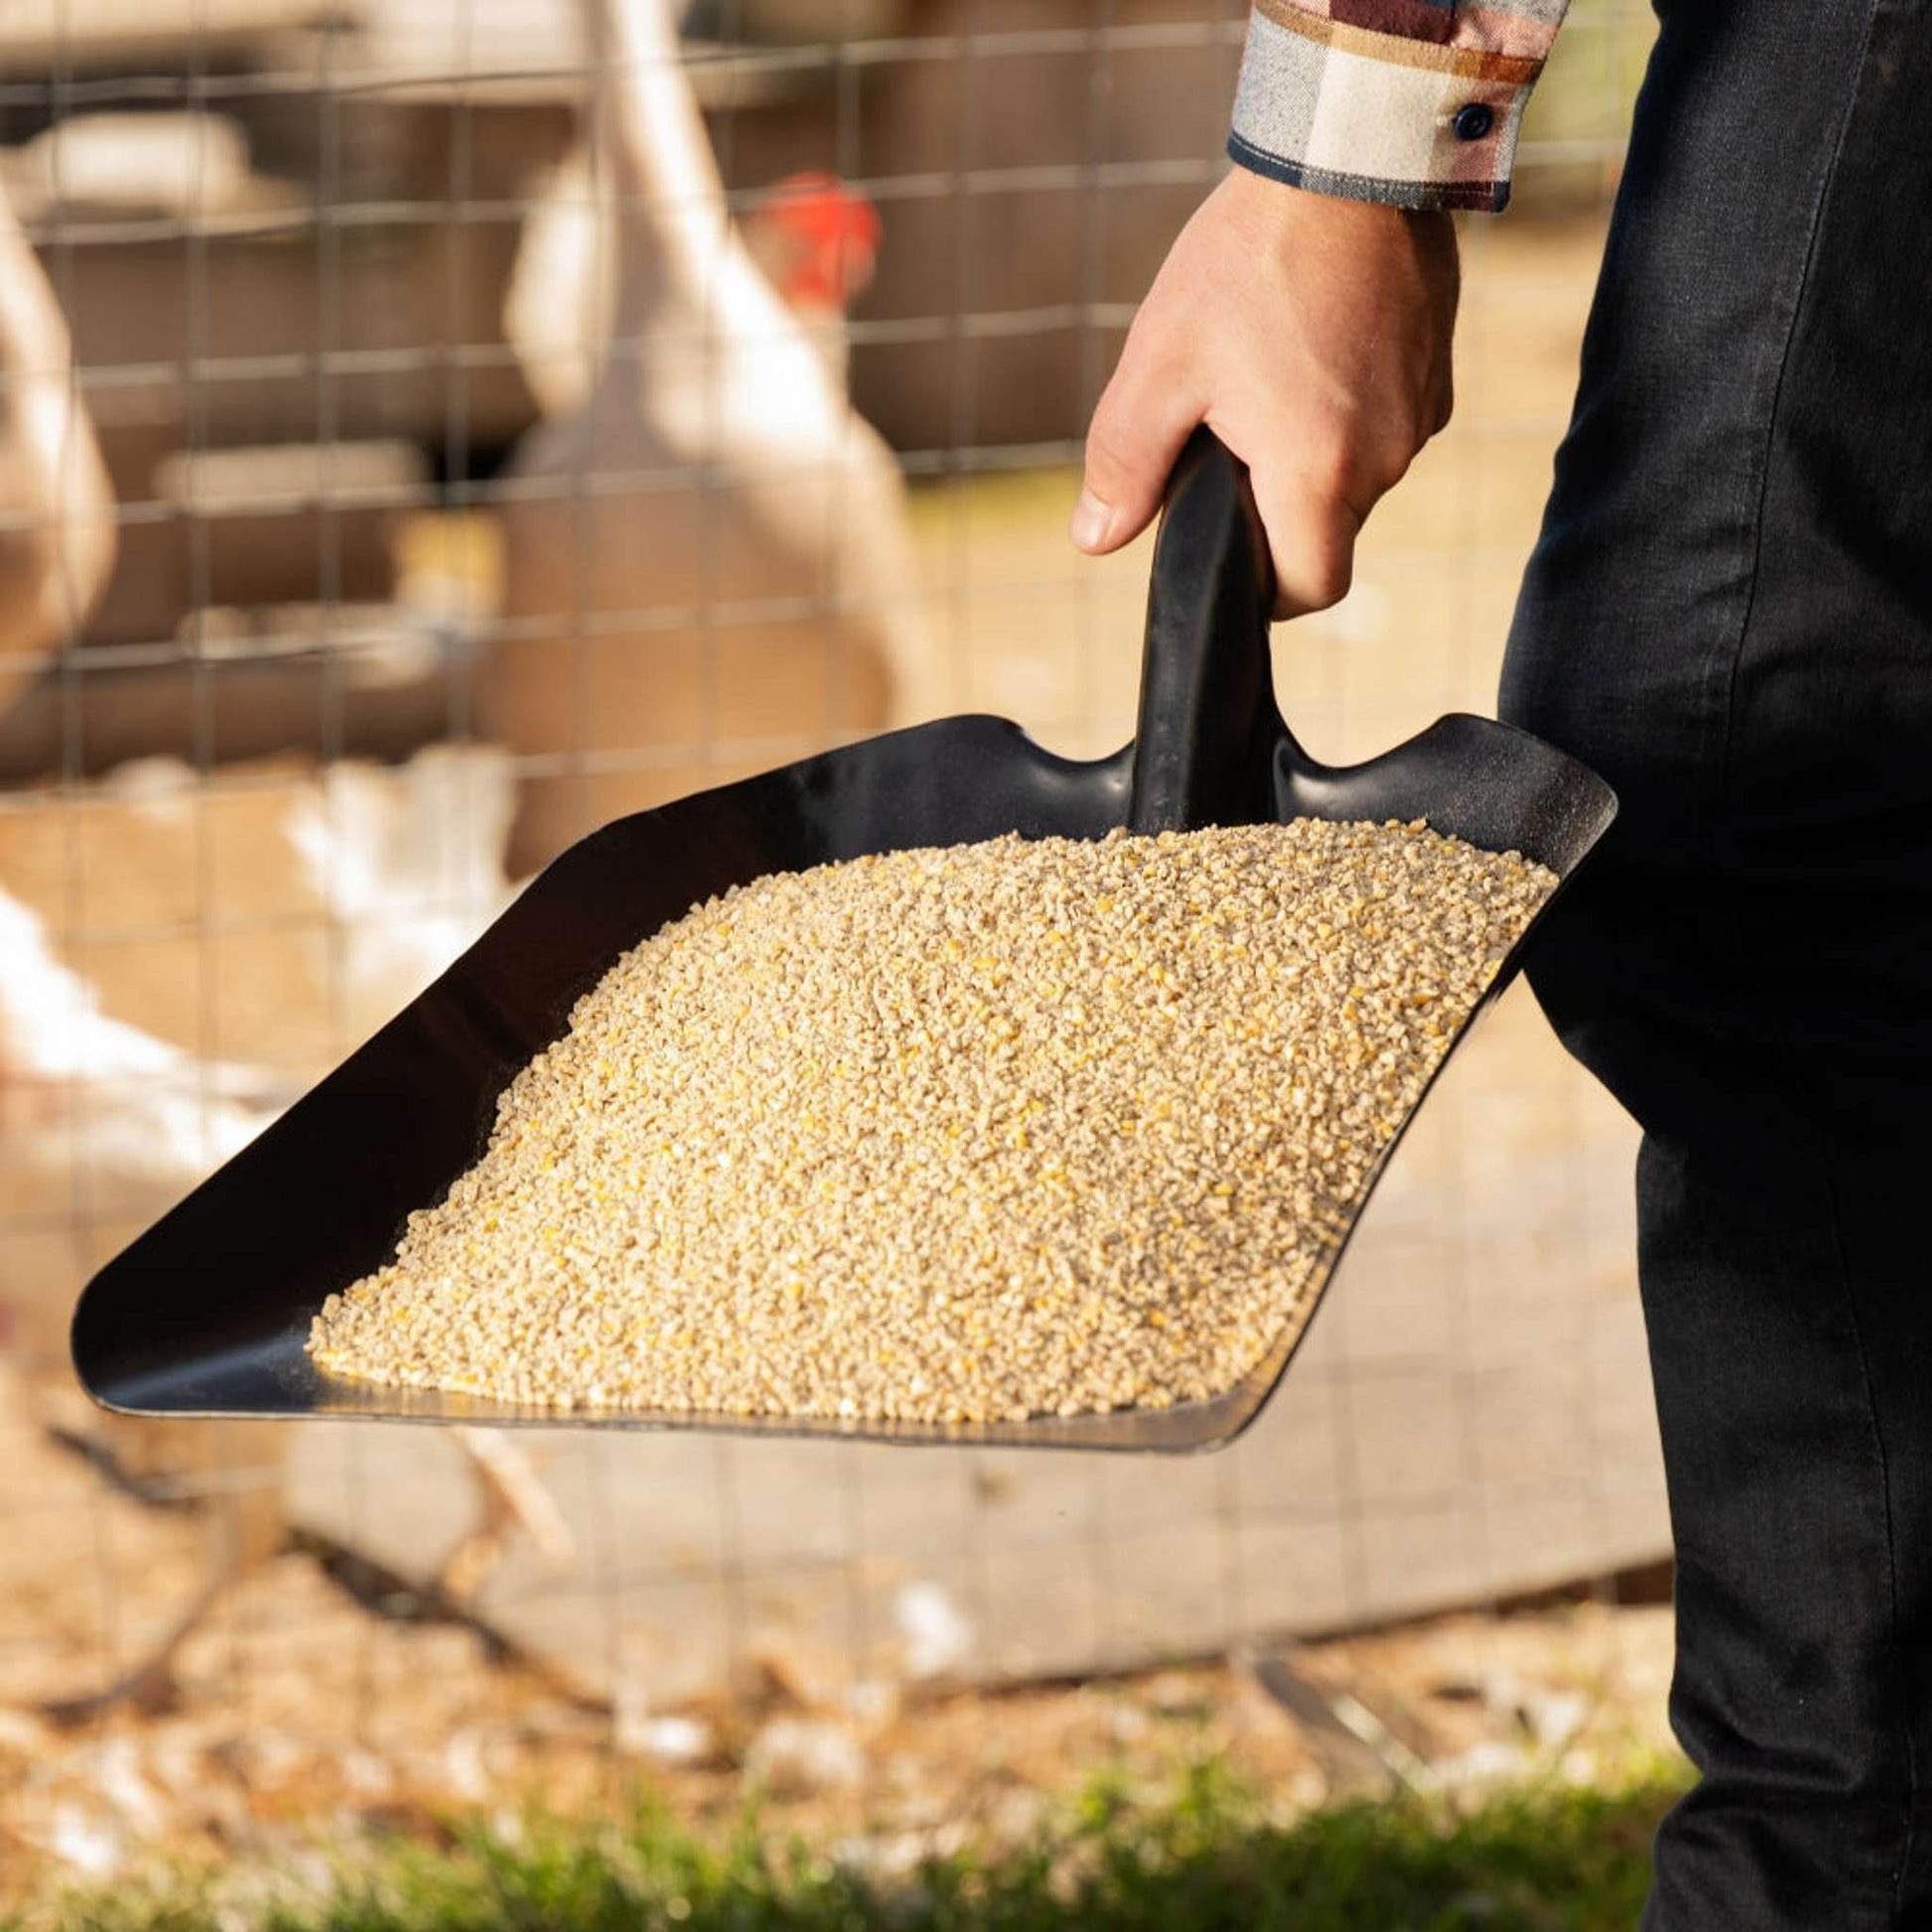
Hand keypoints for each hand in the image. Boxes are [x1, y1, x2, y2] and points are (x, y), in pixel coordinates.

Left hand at [1071, 168, 1458, 618]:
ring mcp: (1419, 414)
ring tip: (1264, 378)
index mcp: (1318, 473)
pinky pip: (1384, 427)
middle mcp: (1384, 458)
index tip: (1232, 555)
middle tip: (1226, 439)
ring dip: (1309, 456)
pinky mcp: (1436, 373)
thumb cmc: (1248, 262)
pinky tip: (1309, 348)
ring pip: (1356, 479)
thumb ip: (1125, 466)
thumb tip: (1095, 539)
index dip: (1266, 592)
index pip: (1309, 590)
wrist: (1346, 158)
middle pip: (1329, 535)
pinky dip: (1344, 412)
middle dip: (1276, 510)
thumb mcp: (1159, 368)